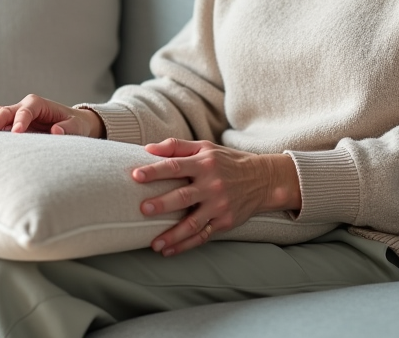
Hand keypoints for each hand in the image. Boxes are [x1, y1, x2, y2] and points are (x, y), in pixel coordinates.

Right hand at [0, 94, 104, 136]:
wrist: (72, 125)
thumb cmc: (76, 125)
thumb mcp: (77, 127)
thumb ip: (68, 128)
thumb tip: (56, 131)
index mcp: (38, 103)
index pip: (26, 111)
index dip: (20, 121)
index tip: (17, 133)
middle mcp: (24, 106)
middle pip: (5, 110)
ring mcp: (16, 114)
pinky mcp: (11, 123)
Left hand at [132, 138, 300, 256]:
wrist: (262, 179)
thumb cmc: (226, 161)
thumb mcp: (205, 147)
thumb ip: (176, 146)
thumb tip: (148, 149)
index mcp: (204, 163)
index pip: (175, 166)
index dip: (155, 171)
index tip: (136, 175)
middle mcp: (212, 185)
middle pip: (184, 196)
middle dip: (163, 204)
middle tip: (143, 209)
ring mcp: (219, 206)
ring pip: (192, 223)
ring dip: (172, 235)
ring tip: (154, 244)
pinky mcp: (224, 222)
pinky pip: (202, 236)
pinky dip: (185, 245)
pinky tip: (168, 251)